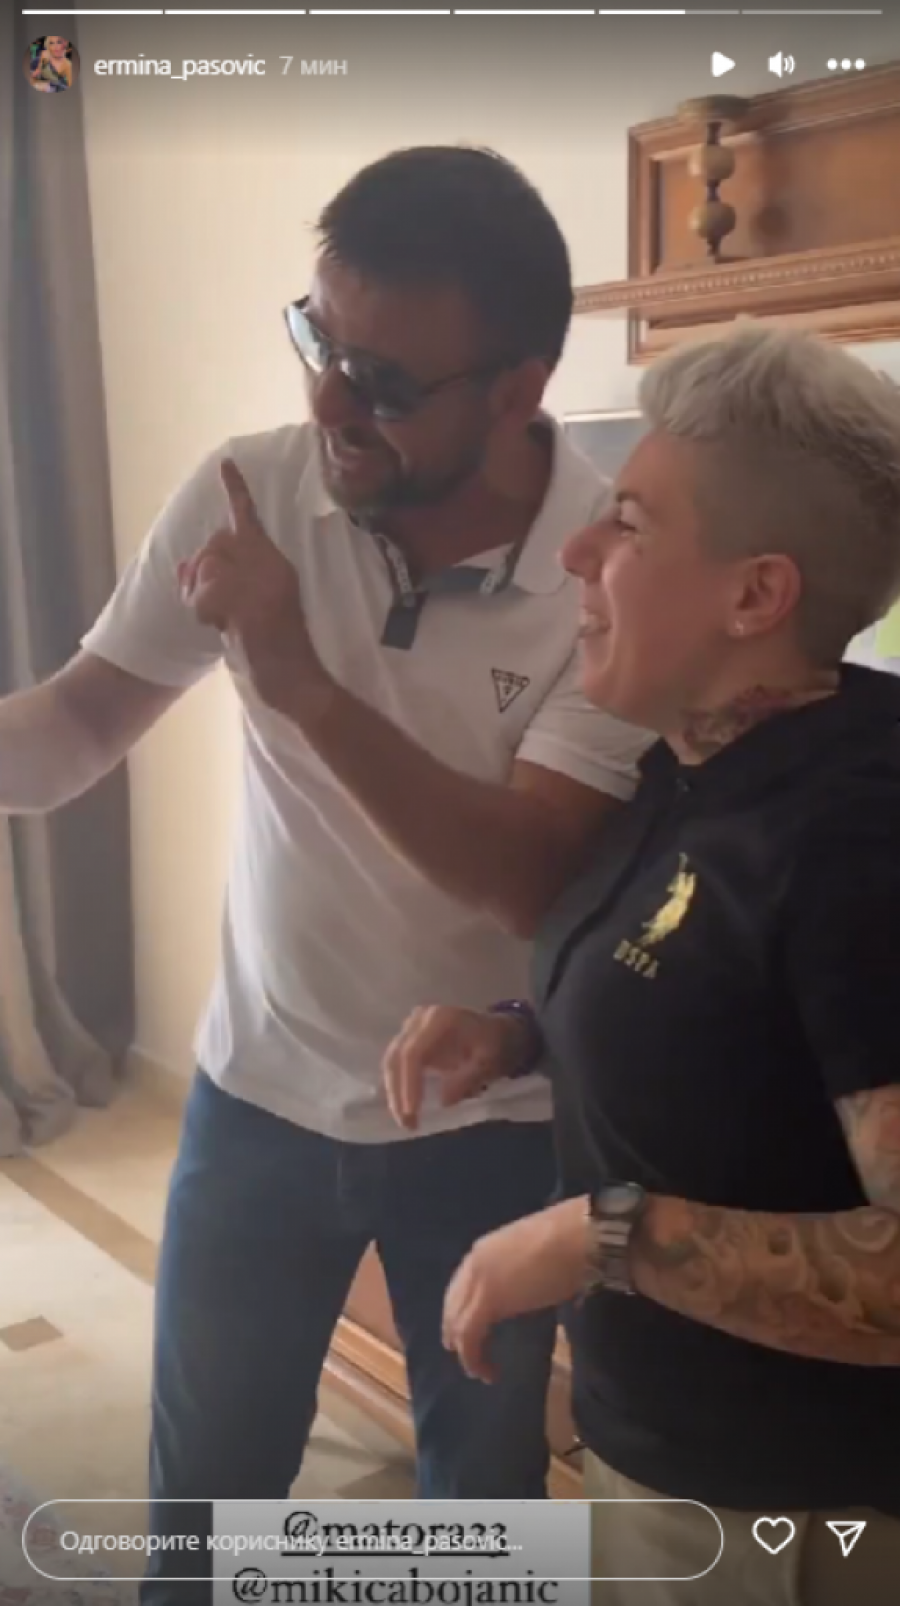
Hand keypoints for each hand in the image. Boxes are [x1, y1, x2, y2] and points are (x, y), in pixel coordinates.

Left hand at [179, 460, 326, 703]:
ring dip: (202, 596)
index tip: (225, 464)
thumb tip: (183, 566)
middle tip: (216, 606)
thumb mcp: (248, 608)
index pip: (248, 519)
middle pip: (214, 545)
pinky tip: (222, 627)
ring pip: (206, 568)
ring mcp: (259, 581)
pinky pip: (204, 594)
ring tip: (223, 620)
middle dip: (203, 572)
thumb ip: (221, 584)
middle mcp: (269, 564)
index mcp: (275, 563)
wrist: (296, 679)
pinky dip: (203, 612)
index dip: (235, 491)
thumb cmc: (275, 648)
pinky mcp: (246, 600)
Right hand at [382, 1005, 530, 1131]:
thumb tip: (443, 1101)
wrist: (497, 1031)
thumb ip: (467, 1079)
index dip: (409, 1084)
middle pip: (396, 1057)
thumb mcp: (489, 1061)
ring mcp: (412, 1028)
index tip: (412, 1112)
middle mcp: (420, 1019)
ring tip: (406, 1121)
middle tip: (407, 1124)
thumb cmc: (495, 1045)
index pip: (412, 1053)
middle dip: (397, 1093)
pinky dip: (399, 1086)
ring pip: (391, 1061)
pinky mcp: (410, 1040)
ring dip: (394, 1093)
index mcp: (440, 1019)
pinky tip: (405, 1107)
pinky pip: (397, 1064)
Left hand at [442, 1198, 589, 1382]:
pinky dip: (474, 1358)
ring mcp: (478, 1282)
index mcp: (484, 1250)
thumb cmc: (567, 1242)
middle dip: (456, 1331)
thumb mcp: (532, 1260)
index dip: (461, 1309)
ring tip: (479, 1371)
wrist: (576, 1236)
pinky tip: (489, 1373)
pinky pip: (469, 1336)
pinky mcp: (488, 1302)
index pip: (461, 1285)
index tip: (470, 1328)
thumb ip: (518, 1277)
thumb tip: (526, 1295)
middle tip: (466, 1355)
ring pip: (457, 1323)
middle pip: (453, 1305)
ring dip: (466, 1351)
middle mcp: (473, 1264)